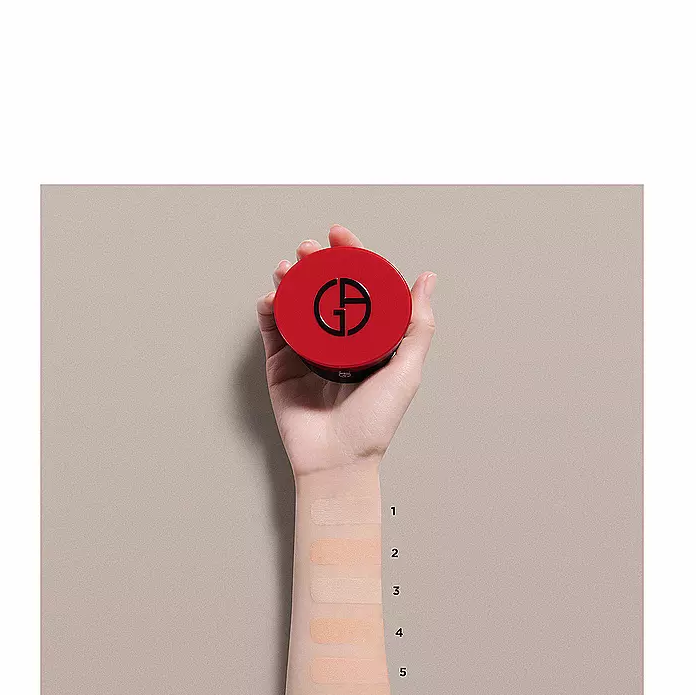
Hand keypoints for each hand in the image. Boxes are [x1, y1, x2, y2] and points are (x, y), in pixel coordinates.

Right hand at [256, 224, 435, 476]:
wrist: (337, 459)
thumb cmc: (375, 423)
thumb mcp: (407, 370)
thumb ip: (418, 326)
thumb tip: (426, 278)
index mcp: (368, 338)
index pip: (358, 286)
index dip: (349, 256)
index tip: (340, 235)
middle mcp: (337, 341)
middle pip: (322, 289)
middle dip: (313, 262)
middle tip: (308, 248)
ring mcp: (307, 351)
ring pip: (295, 303)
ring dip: (289, 279)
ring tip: (287, 266)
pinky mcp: (281, 365)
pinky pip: (273, 329)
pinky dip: (269, 307)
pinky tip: (272, 295)